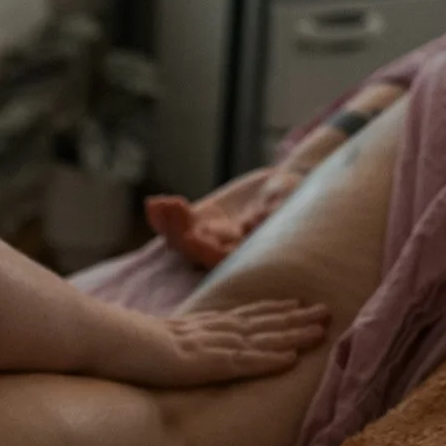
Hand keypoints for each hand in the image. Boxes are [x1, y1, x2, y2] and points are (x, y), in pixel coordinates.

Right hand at [90, 300, 331, 387]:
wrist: (99, 340)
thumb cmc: (111, 343)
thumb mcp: (141, 344)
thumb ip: (157, 346)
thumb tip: (154, 353)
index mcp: (191, 329)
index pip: (237, 318)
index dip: (267, 311)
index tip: (293, 304)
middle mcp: (204, 333)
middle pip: (257, 323)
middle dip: (292, 318)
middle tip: (325, 310)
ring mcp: (204, 348)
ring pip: (258, 339)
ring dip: (292, 334)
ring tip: (322, 329)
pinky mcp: (201, 364)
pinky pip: (241, 362)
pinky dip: (268, 359)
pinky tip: (292, 358)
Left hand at [146, 168, 291, 268]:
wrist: (282, 186)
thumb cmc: (292, 196)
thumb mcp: (289, 198)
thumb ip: (274, 211)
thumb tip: (255, 222)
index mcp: (247, 254)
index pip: (221, 259)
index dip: (205, 251)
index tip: (192, 236)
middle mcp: (222, 251)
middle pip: (194, 251)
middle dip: (181, 232)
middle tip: (176, 208)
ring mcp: (207, 236)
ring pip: (179, 238)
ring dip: (168, 222)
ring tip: (165, 202)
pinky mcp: (197, 221)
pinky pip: (173, 223)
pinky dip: (161, 216)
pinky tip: (154, 203)